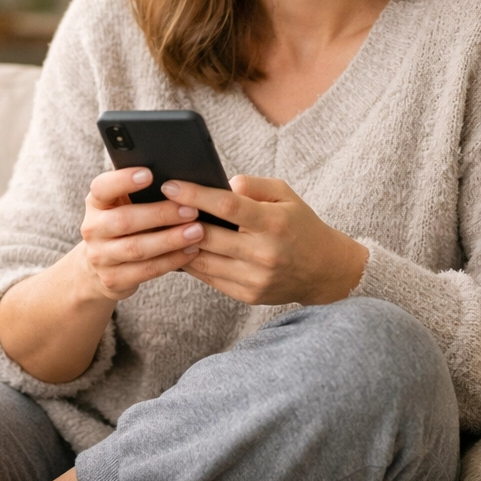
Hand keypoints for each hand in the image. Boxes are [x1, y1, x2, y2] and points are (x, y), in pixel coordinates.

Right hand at [79, 167, 203, 300]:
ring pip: (137, 248)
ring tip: (197, 232)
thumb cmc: (122, 225)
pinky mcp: (113, 279)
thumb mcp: (121, 204)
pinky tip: (191, 251)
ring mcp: (100, 257)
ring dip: (170, 240)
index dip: (123, 180)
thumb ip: (140, 192)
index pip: (102, 188)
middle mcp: (93, 229)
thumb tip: (179, 181)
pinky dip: (171, 261)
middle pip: (124, 220)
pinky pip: (146, 270)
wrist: (98, 267)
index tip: (149, 174)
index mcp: (96, 203)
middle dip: (161, 215)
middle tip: (191, 210)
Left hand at [160, 175, 368, 305]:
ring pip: (202, 260)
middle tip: (156, 206)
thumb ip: (252, 185)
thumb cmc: (299, 224)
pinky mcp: (246, 295)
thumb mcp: (285, 194)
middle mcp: (263, 254)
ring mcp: (254, 279)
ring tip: (160, 226)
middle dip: (178, 220)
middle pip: (208, 236)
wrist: (323, 270)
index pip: (228, 206)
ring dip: (177, 244)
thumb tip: (219, 185)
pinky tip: (176, 248)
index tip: (170, 185)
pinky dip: (190, 262)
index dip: (195, 195)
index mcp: (273, 223)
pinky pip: (208, 277)